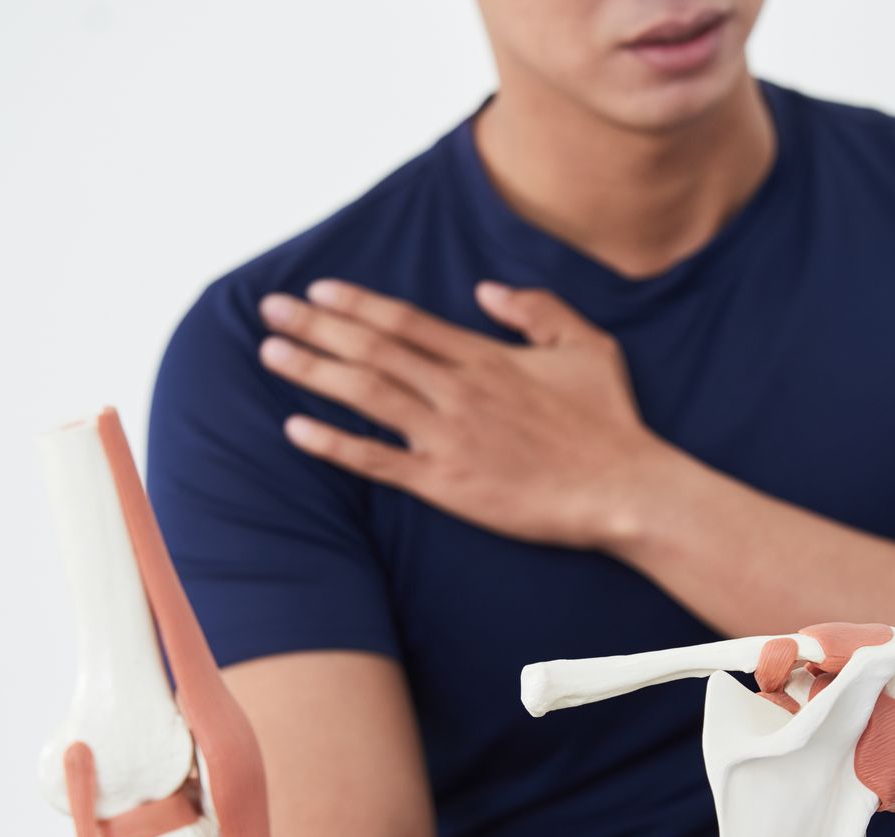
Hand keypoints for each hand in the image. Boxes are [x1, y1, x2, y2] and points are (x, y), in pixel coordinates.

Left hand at [257, 280, 680, 548]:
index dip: (356, 303)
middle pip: (372, 348)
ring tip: (270, 353)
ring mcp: (449, 436)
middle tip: (270, 309)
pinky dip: (334, 444)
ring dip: (313, 370)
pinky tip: (296, 429)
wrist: (624, 488)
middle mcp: (458, 389)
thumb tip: (488, 290)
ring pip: (366, 394)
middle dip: (315, 325)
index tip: (317, 290)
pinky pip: (378, 460)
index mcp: (486, 357)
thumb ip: (537, 310)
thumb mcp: (587, 345)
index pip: (405, 321)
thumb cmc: (609, 421)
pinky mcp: (447, 483)